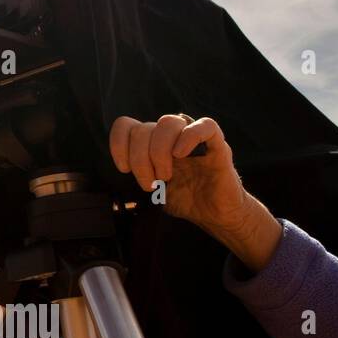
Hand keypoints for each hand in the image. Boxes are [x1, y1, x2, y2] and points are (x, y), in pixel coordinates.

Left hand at [109, 114, 282, 270]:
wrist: (215, 215)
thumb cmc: (185, 199)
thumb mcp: (153, 187)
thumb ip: (139, 171)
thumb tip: (125, 164)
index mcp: (153, 143)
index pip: (127, 125)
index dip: (119, 144)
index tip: (124, 169)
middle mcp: (172, 136)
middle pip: (144, 128)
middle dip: (140, 160)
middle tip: (150, 184)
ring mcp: (194, 139)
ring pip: (168, 122)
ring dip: (159, 151)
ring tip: (165, 177)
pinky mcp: (218, 146)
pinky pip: (206, 126)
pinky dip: (189, 137)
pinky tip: (181, 155)